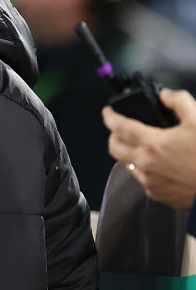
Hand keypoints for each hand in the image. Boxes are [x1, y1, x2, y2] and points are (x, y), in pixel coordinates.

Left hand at [102, 88, 195, 210]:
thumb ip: (180, 102)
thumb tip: (165, 96)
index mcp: (153, 144)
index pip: (119, 127)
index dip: (110, 117)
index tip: (107, 112)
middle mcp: (146, 163)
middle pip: (114, 148)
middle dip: (113, 136)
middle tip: (120, 129)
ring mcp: (149, 181)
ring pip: (128, 163)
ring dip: (130, 153)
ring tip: (144, 146)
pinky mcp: (156, 193)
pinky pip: (142, 178)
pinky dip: (145, 168)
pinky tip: (158, 164)